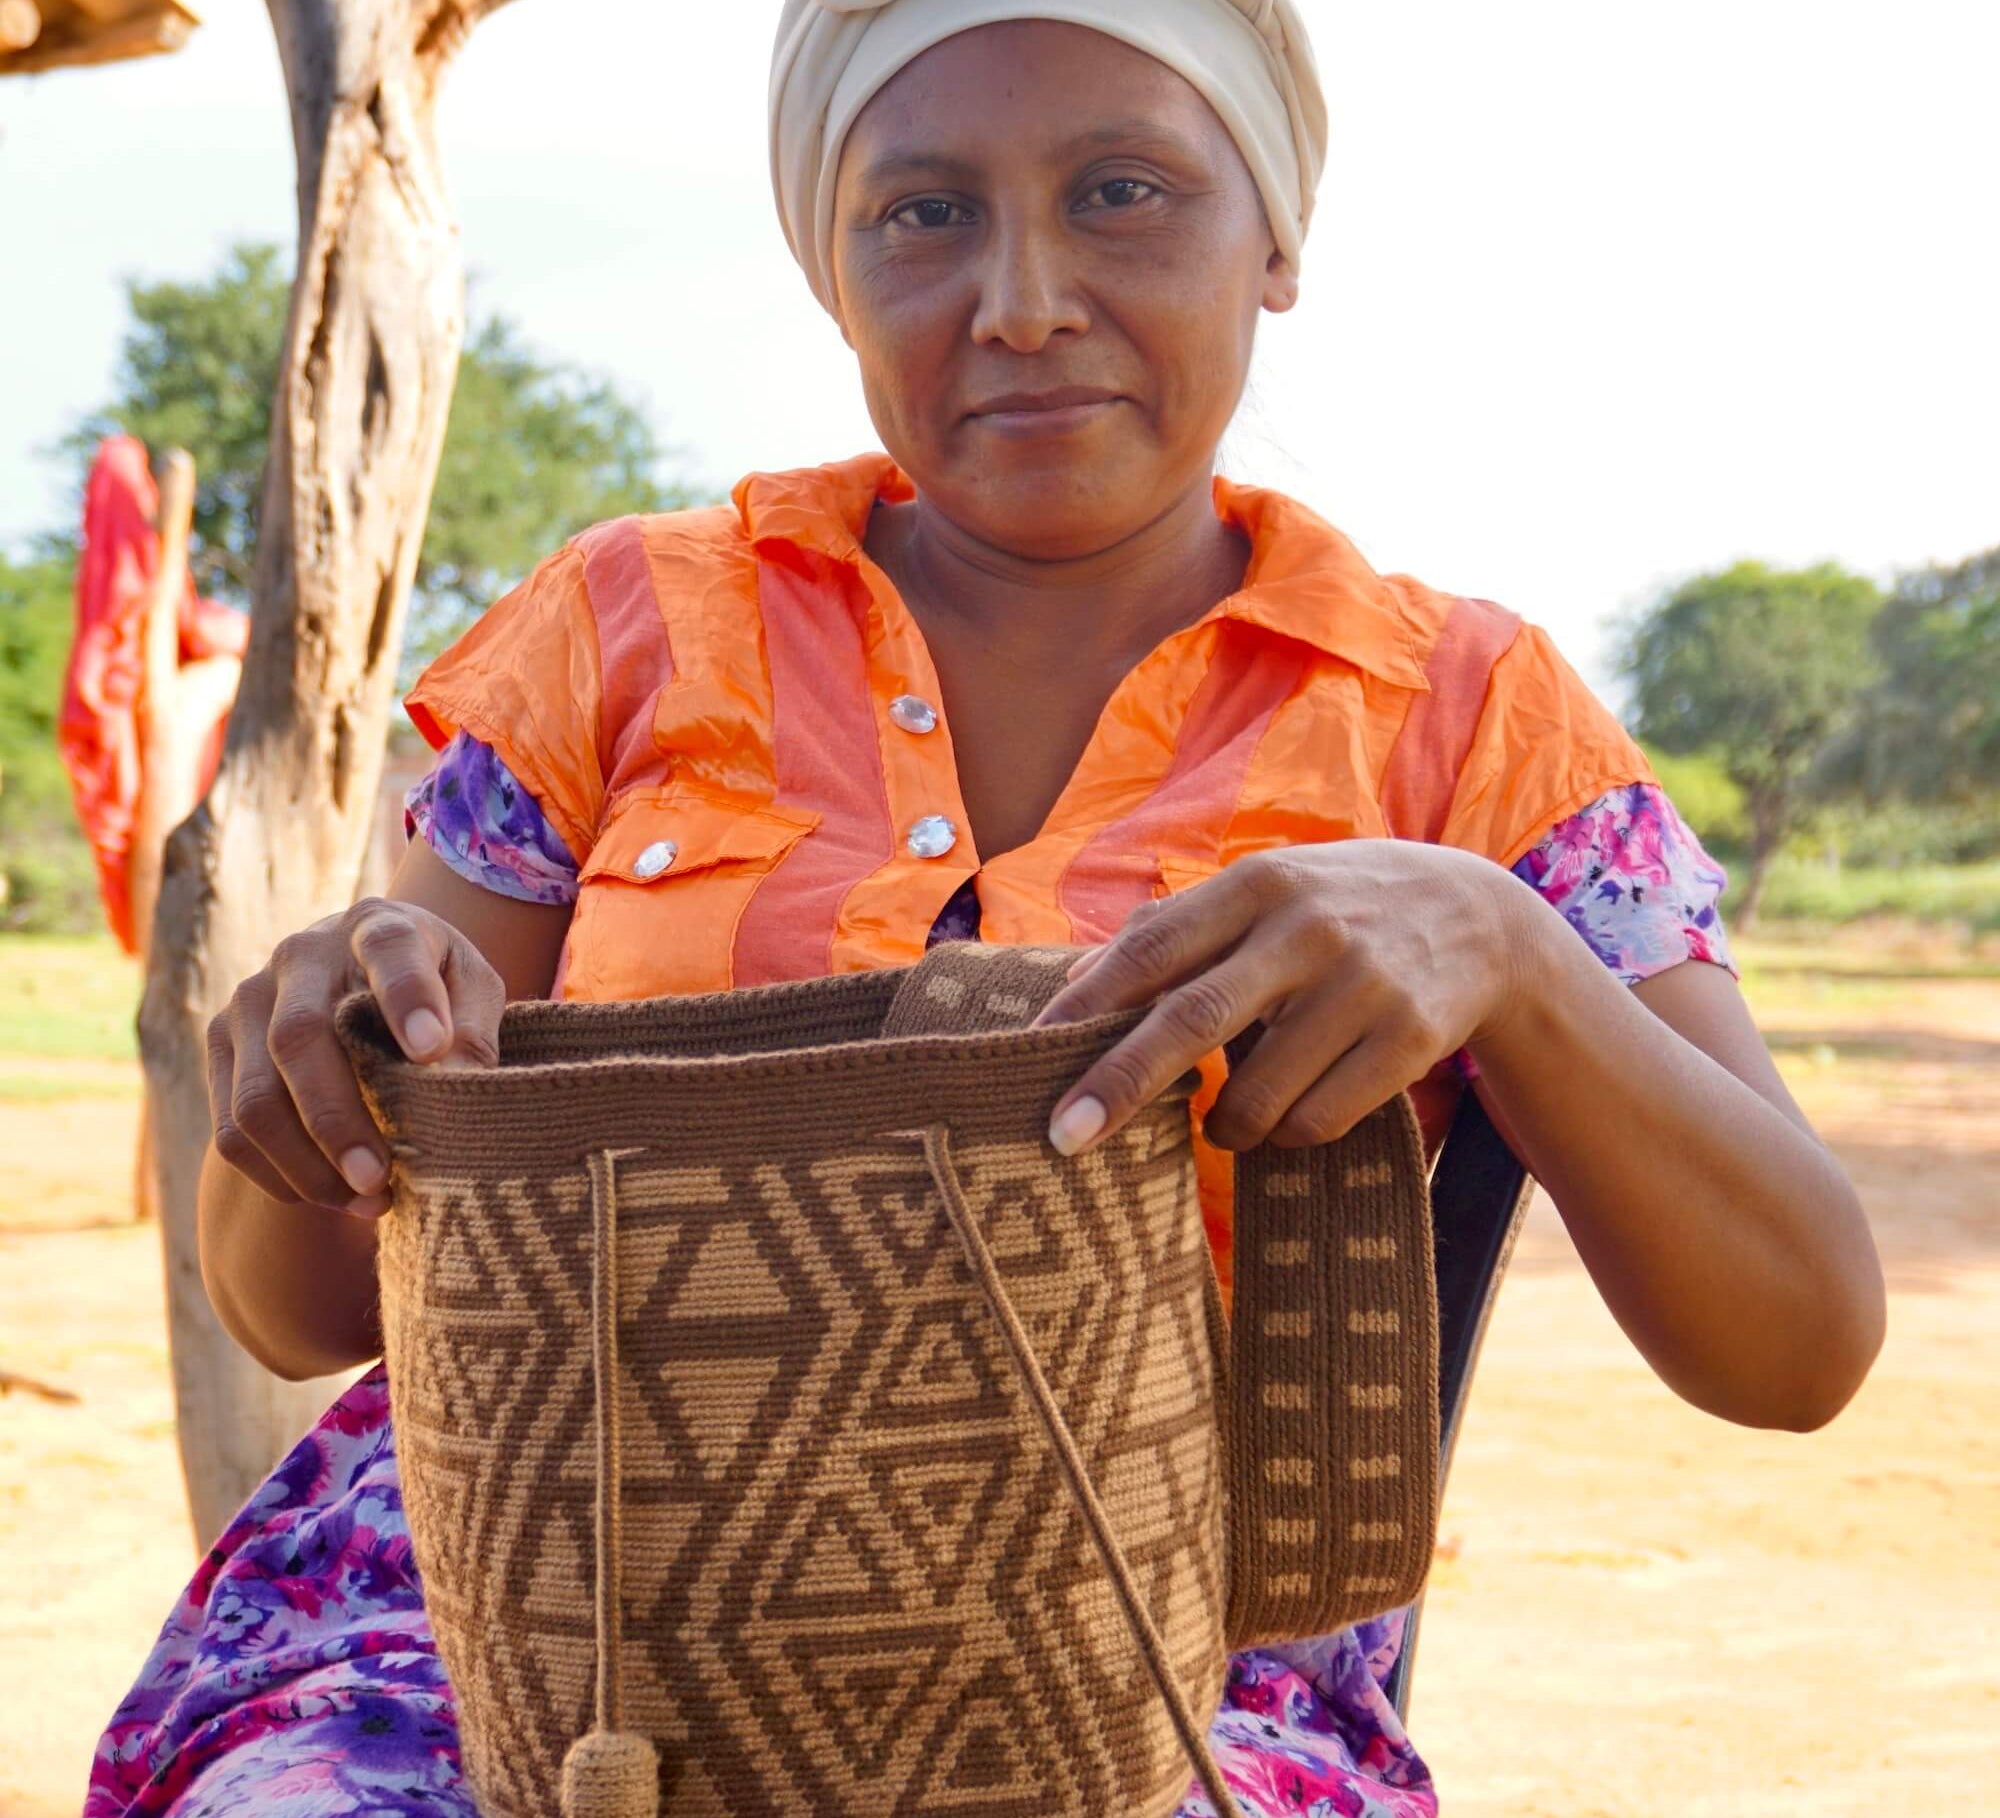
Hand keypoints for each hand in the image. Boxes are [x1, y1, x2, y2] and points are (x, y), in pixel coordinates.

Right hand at [206, 898, 504, 1217]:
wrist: (359, 971)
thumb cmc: (432, 986)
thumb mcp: (471, 989)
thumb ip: (473, 1028)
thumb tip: (457, 1081)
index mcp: (377, 927)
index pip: (388, 952)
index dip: (407, 998)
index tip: (432, 1049)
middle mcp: (302, 956)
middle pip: (298, 1041)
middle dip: (337, 1121)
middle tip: (380, 1178)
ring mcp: (249, 1000)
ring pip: (254, 1099)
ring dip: (307, 1165)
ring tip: (368, 1200)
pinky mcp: (220, 1045)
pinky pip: (231, 1129)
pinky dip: (279, 1176)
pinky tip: (331, 1196)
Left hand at [1033, 843, 1532, 1153]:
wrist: (1483, 921)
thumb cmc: (1336, 909)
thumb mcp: (1264, 893)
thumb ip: (1172, 933)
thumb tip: (1069, 989)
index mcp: (1257, 884)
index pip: (1153, 949)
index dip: (1087, 1006)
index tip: (1029, 1055)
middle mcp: (1307, 929)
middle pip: (1193, 1019)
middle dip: (1120, 1084)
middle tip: (1063, 1139)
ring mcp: (1363, 985)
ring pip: (1259, 1093)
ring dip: (1223, 1125)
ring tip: (1225, 1118)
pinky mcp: (1409, 1039)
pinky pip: (1318, 1119)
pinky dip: (1286, 1134)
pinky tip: (1290, 1114)